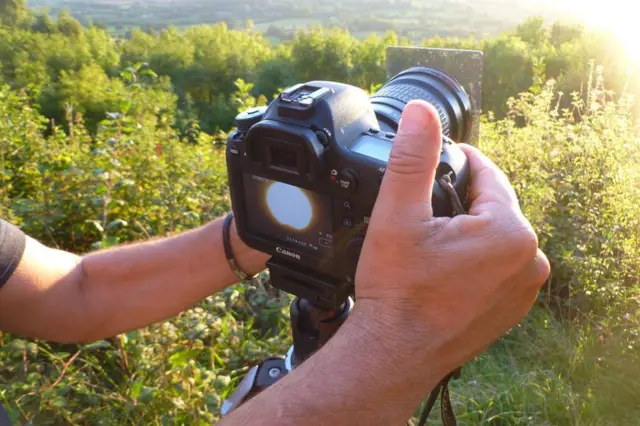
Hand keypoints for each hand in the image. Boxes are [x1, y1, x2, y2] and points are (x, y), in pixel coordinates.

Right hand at [352, 100, 549, 386]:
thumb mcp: (398, 215)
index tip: (431, 162)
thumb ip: (413, 158)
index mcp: (510, 232)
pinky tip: (442, 267)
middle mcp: (529, 260)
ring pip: (494, 235)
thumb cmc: (396, 292)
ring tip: (428, 240)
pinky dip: (473, 257)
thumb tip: (420, 112)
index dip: (456, 162)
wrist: (394, 353)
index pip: (487, 173)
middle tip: (420, 209)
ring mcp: (523, 289)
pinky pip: (496, 264)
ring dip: (466, 228)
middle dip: (459, 199)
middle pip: (492, 205)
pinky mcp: (511, 307)